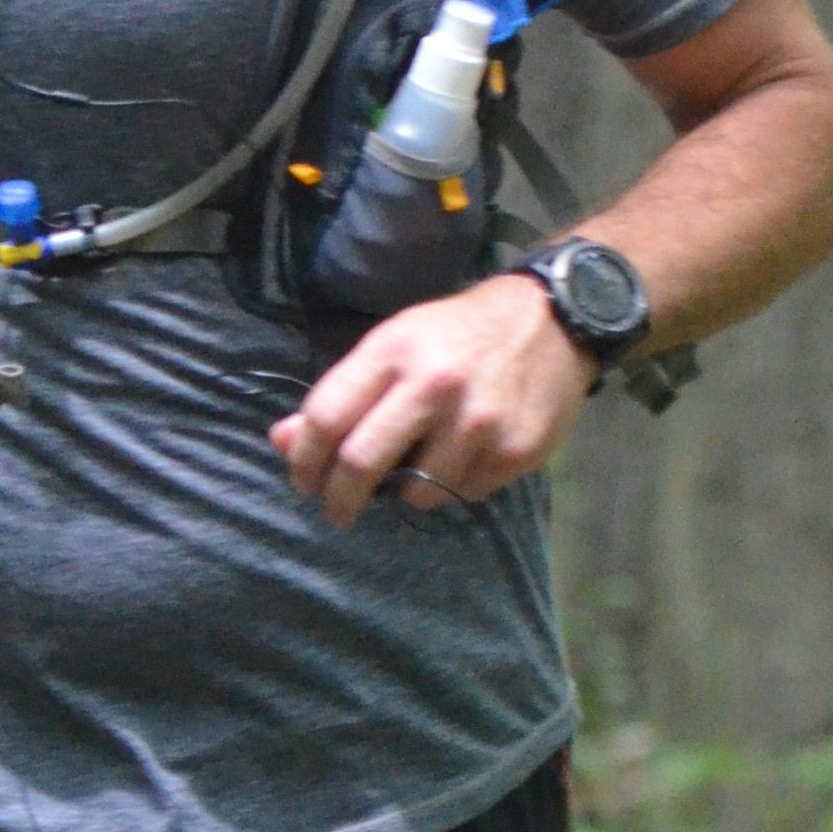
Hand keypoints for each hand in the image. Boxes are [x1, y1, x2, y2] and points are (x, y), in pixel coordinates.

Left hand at [269, 272, 592, 531]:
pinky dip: (455, 486)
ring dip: (408, 492)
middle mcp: (433, 385)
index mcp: (393, 352)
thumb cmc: (458, 334)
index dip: (304, 460)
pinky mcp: (513, 450)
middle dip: (338, 499)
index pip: (326, 418)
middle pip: (361, 464)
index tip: (303, 480)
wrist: (551, 321)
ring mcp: (477, 421)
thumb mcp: (395, 345)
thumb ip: (341, 394)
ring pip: (417, 493)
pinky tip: (465, 456)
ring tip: (420, 468)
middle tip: (336, 510)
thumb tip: (282, 441)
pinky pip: (465, 494)